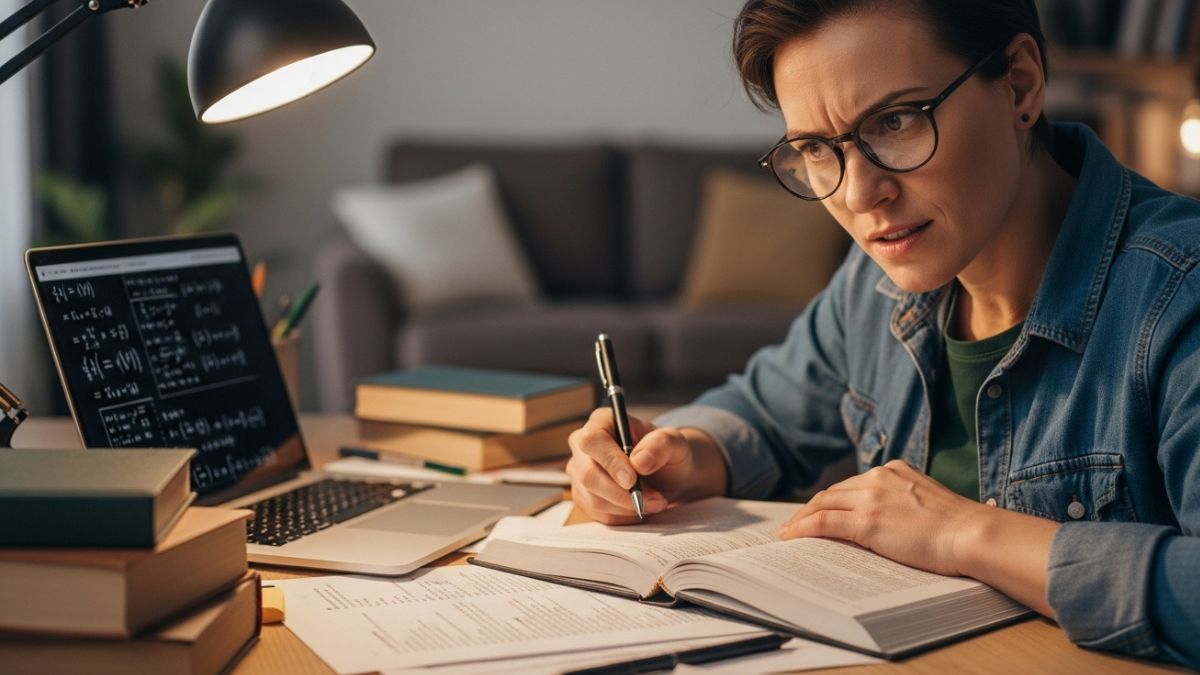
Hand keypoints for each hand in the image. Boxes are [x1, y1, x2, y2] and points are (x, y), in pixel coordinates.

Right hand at [566, 408, 725, 524]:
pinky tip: (641, 508)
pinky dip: (624, 516)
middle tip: (656, 499)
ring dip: (628, 507)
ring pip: (594, 499)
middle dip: (622, 494)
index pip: (592, 441)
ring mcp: (580, 472)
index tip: (632, 480)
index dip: (610, 461)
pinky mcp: (583, 496)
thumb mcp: (675, 443)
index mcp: (602, 421)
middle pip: (588, 474)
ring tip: (655, 502)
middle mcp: (583, 445)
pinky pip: (599, 514)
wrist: (668, 475)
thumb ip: (661, 445)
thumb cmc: (668, 453)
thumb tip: (639, 462)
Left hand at [777, 459, 991, 576]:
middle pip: (833, 492)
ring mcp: (872, 498)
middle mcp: (879, 477)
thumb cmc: (961, 528)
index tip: (819, 510)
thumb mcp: (926, 502)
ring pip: (822, 504)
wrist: (973, 534)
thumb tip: (887, 523)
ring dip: (801, 519)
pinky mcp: (867, 521)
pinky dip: (802, 528)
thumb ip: (903, 503)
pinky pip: (823, 522)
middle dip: (811, 508)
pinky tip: (791, 537)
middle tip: (796, 524)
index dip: (832, 499)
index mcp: (894, 470)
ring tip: (789, 533)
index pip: (853, 485)